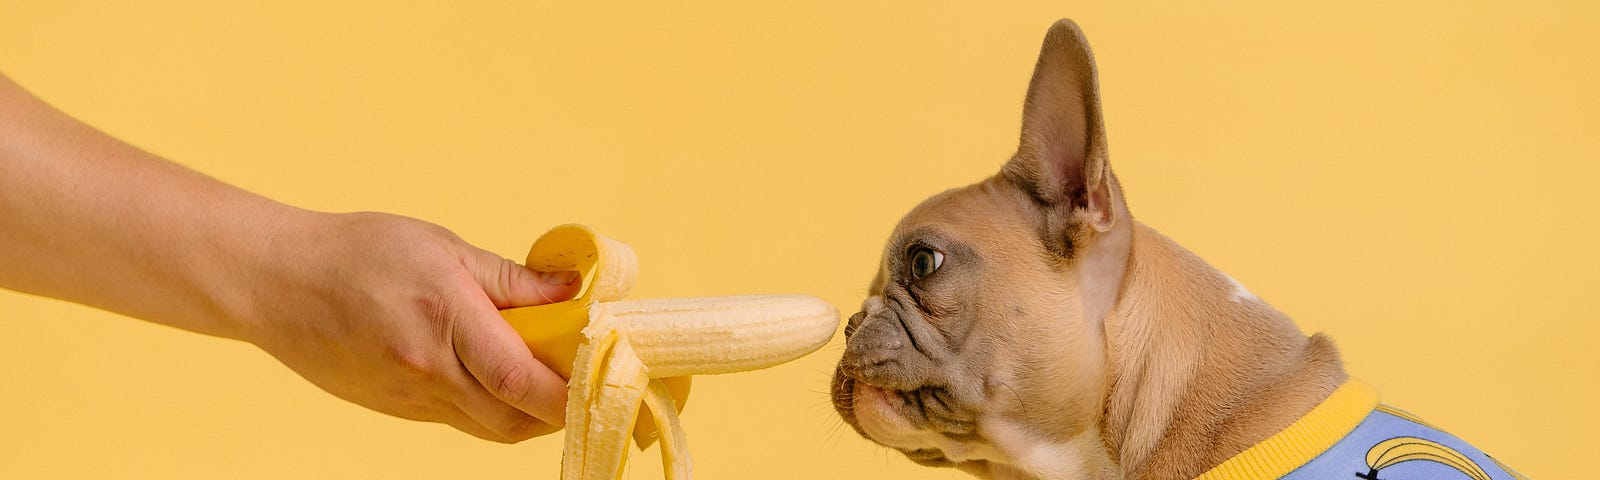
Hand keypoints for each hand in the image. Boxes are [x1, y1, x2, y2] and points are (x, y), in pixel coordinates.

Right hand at [241, 211, 579, 441]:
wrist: (276, 282)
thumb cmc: (360, 252)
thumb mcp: (443, 248)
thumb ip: (512, 279)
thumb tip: (572, 292)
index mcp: (444, 323)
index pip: (523, 383)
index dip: (571, 392)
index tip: (602, 376)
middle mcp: (427, 372)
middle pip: (514, 420)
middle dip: (559, 409)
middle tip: (585, 377)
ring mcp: (409, 399)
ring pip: (489, 428)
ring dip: (528, 414)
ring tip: (548, 378)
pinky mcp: (396, 410)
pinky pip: (459, 421)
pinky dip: (491, 409)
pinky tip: (500, 380)